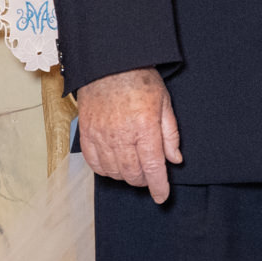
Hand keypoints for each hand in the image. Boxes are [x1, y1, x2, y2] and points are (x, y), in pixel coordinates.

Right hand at [76, 67, 181, 203]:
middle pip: (132, 174)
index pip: (153, 167)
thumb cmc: (139, 80)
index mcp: (144, 127)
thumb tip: (175, 159)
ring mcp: (101, 135)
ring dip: (126, 176)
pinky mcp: (86, 133)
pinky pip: (94, 163)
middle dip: (144, 180)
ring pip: (113, 172)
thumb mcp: (164, 103)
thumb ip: (170, 134)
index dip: (159, 186)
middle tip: (149, 173)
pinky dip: (105, 169)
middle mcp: (121, 135)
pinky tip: (114, 164)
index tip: (162, 197)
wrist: (108, 64)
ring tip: (133, 167)